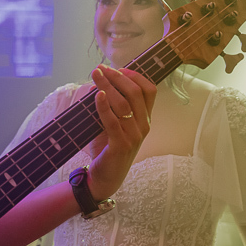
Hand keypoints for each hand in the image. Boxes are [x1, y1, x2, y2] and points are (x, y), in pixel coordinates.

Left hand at [85, 65, 156, 199]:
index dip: (135, 76)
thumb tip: (100, 83)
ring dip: (108, 87)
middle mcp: (143, 126)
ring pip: (123, 105)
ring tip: (96, 76)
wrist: (105, 177)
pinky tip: (98, 95)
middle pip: (136, 94)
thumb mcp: (112, 124)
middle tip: (101, 69)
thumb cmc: (107, 148)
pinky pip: (113, 122)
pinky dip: (105, 107)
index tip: (117, 68)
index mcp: (145, 119)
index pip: (149, 91)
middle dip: (118, 77)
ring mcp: (134, 136)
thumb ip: (111, 106)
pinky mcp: (121, 145)